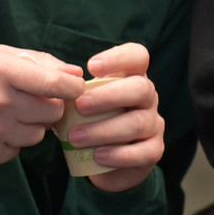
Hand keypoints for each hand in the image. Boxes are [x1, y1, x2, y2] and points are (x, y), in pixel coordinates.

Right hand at [0, 45, 81, 166]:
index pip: (55, 84)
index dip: (72, 88)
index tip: (74, 89)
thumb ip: (41, 62)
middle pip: (52, 113)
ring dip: (30, 127)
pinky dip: (10, 143)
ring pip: (37, 136)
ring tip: (8, 114)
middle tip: (33, 101)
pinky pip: (16, 152)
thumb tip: (76, 75)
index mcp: (1, 71)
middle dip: (50, 107)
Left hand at [68, 43, 165, 192]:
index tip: (91, 67)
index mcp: (132, 77)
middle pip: (141, 88)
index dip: (119, 58)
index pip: (138, 56)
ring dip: (105, 130)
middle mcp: (147, 97)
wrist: (98, 157)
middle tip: (79, 106)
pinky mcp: (154, 149)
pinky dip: (119, 155)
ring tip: (75, 138)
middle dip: (109, 96)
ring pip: (138, 123)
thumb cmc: (86, 118)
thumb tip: (59, 78)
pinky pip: (144, 152)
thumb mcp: (78, 99)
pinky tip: (98, 156)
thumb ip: (69, 87)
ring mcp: (153, 123)